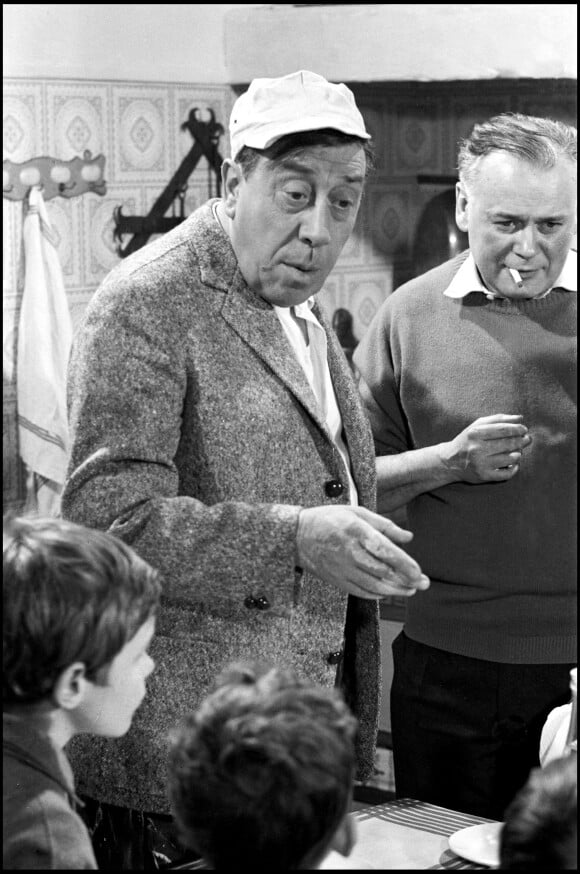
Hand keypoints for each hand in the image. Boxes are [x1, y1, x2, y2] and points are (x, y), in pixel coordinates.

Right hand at [296, 505, 429, 599]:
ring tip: (410, 590)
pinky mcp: (337, 580)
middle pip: (384, 572)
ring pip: (375, 586)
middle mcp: (350, 552)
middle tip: (423, 584)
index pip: (386, 551)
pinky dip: (377, 594)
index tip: (419, 573)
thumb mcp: (357, 512)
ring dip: (395, 591)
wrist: (297, 536)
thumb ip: (385, 525)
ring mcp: (342, 569)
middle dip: (407, 581)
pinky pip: (361, 592)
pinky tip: (388, 592)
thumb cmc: (329, 519)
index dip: (405, 565)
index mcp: (356, 531)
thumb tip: (408, 538)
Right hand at [440, 413, 531, 482]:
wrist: (449, 462)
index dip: (517, 429)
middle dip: (522, 441)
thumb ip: (498, 419)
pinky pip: (506, 474)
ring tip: (518, 451)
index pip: (503, 429)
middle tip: (527, 439)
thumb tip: (520, 418)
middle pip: (508, 444)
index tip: (524, 429)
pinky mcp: (483, 476)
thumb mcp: (477, 426)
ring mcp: (480, 464)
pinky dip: (514, 469)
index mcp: (475, 433)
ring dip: (519, 454)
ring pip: (510, 459)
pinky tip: (514, 464)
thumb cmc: (467, 441)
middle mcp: (477, 449)